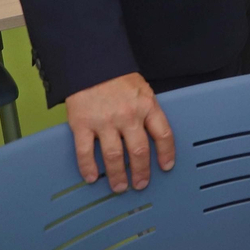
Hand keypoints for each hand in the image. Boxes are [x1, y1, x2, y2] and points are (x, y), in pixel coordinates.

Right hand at [64, 72, 173, 192]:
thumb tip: (152, 134)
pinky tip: (92, 177)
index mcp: (147, 106)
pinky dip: (88, 167)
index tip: (166, 166)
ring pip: (114, 156)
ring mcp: (104, 121)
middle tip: (141, 184)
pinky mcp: (82, 124)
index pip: (163, 135)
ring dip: (117, 175)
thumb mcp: (142, 90)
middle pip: (139, 151)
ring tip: (119, 187)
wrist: (91, 63)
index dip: (166, 153)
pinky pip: (85, 152)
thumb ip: (147, 111)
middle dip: (141, 171)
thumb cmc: (117, 77)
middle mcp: (128, 116)